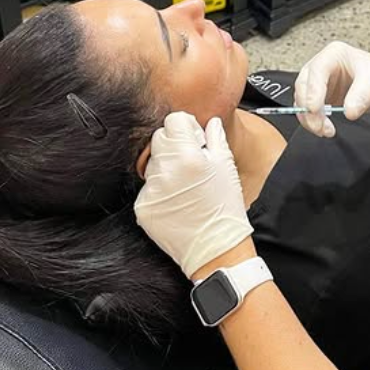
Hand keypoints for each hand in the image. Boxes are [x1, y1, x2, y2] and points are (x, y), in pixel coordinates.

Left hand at [134, 113, 253, 278]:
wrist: (215, 249)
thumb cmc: (224, 208)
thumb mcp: (226, 167)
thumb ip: (215, 137)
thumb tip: (209, 121)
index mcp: (188, 156)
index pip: (173, 121)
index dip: (186, 128)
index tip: (194, 140)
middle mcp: (165, 171)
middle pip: (159, 139)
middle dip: (174, 146)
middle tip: (191, 164)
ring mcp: (151, 191)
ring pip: (152, 163)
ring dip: (166, 168)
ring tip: (185, 186)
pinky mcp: (143, 207)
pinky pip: (148, 187)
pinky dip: (160, 189)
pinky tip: (177, 200)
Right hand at [294, 41, 369, 136]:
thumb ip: (362, 95)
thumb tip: (348, 111)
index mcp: (334, 54)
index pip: (316, 70)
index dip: (312, 90)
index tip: (314, 109)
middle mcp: (324, 67)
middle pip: (303, 86)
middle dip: (308, 108)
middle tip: (319, 126)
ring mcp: (322, 83)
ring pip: (303, 100)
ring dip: (309, 118)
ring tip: (326, 131)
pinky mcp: (323, 98)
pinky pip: (310, 110)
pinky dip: (314, 121)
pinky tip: (326, 129)